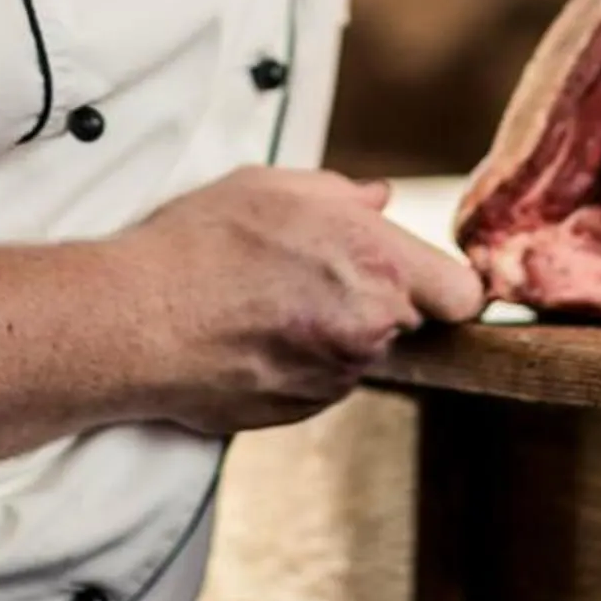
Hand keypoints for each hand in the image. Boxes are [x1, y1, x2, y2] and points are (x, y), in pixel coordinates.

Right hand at [110, 166, 484, 437]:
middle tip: (310, 273)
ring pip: (359, 351)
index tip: (417, 276)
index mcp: (376, 264)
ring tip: (266, 302)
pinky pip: (321, 381)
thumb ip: (343, 195)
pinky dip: (300, 362)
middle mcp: (368, 328)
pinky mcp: (302, 412)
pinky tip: (252, 334)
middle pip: (404, 320)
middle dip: (372, 298)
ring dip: (331, 331)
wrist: (136, 319)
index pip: (463, 295)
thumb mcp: (275, 188)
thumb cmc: (201, 244)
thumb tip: (380, 202)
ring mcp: (336, 378)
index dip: (443, 284)